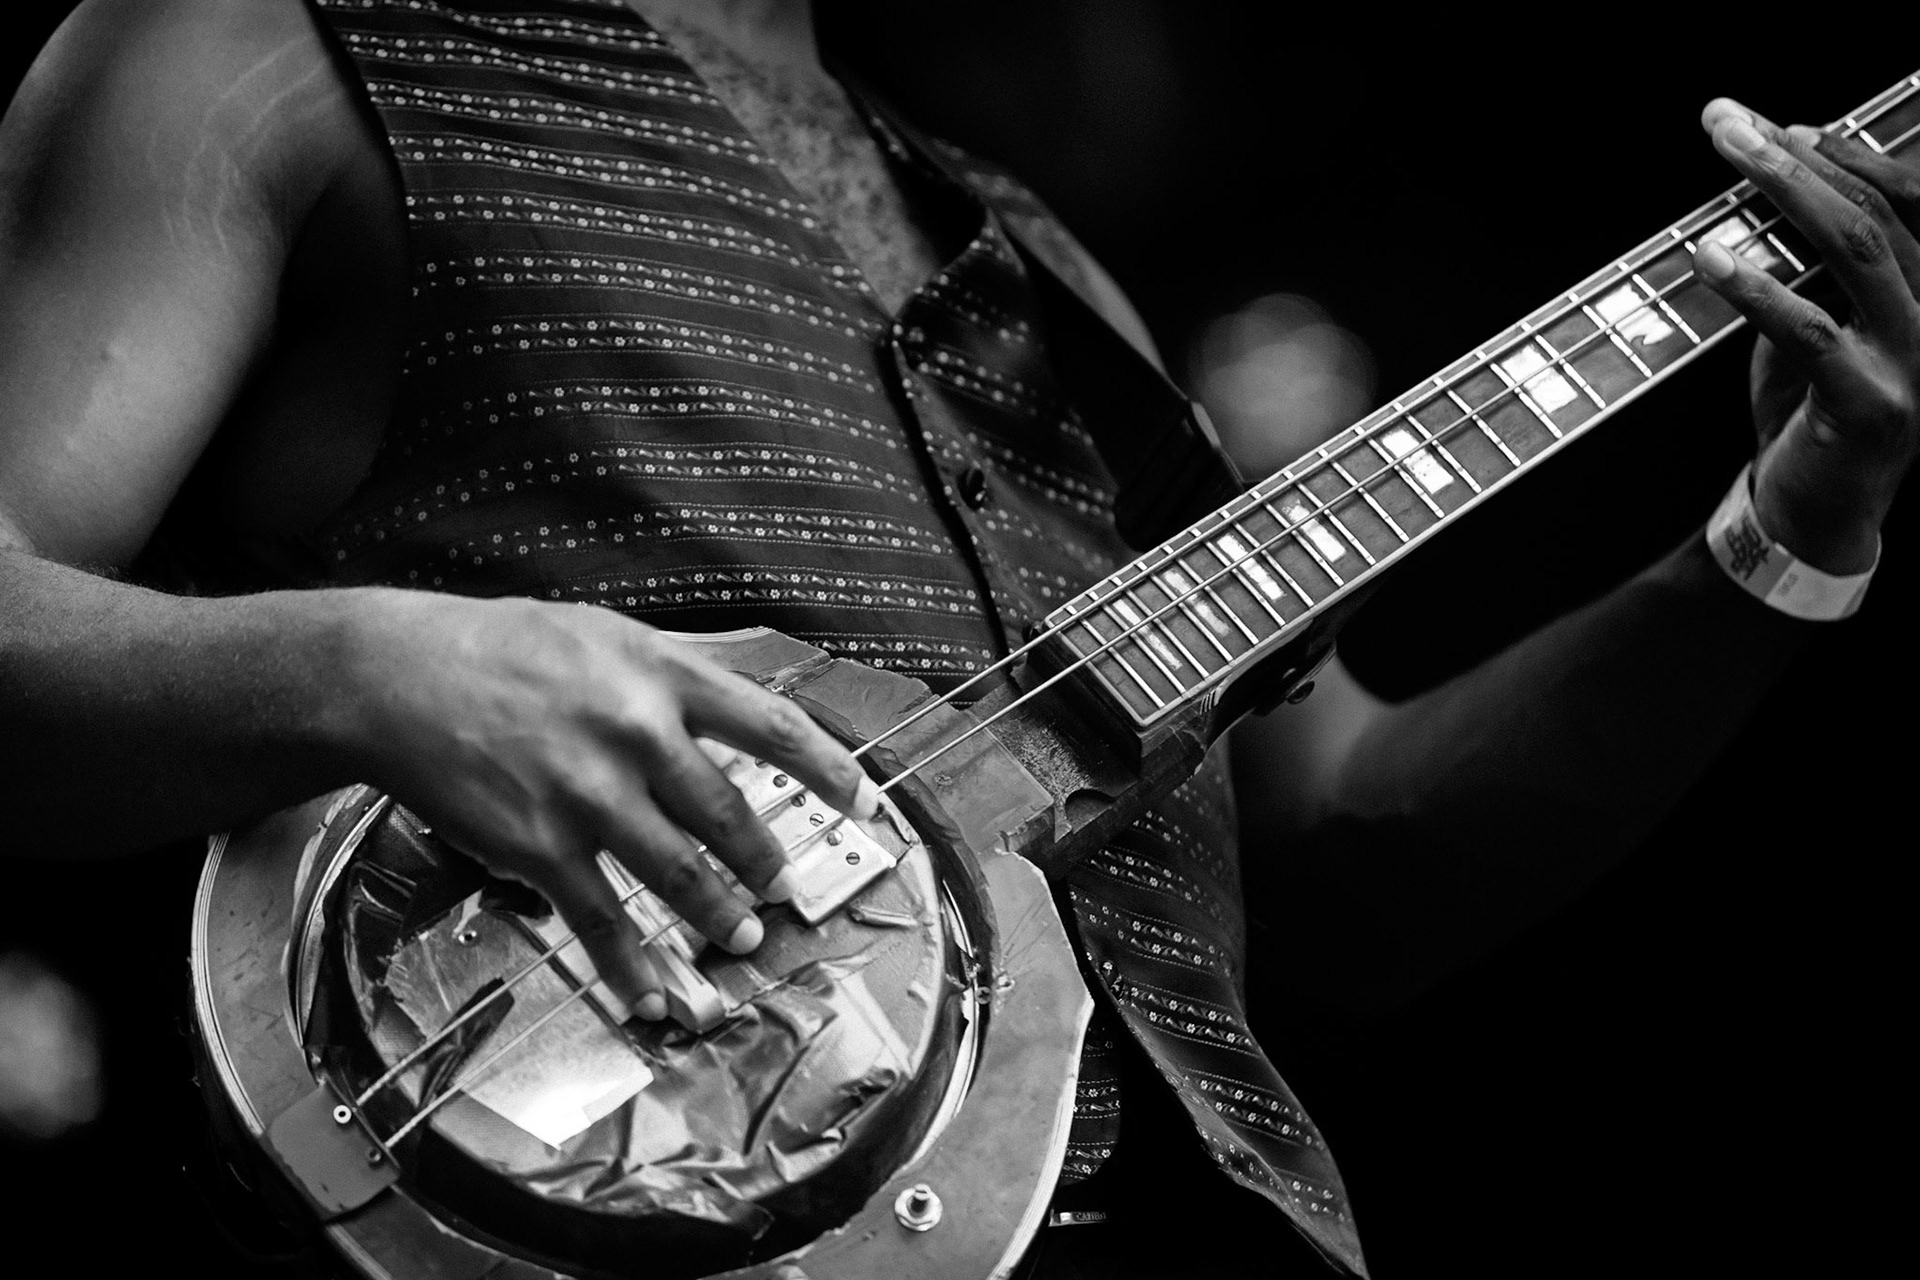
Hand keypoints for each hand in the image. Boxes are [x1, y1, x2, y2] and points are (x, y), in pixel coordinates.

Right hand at [344, 590, 877, 1019]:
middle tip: (784, 885)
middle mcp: (637, 737)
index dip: (828, 766)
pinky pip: (602, 920)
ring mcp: (591, 797)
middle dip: (767, 861)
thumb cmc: (503, 648)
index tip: (861, 798)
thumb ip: (677, 668)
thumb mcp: (606, 632)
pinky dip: (633, 966)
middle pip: (732, 814)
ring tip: (742, 936)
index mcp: (662, 677)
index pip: (771, 726)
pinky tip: (652, 995)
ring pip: (682, 874)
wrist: (401, 678)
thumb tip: (743, 693)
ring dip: (721, 915)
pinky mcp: (543, 848)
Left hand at [1693, 98, 1919, 572]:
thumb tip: (1771, 187)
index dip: (1848, 152)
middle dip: (1798, 156)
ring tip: (1728, 159)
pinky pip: (1812, 331)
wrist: (1816, 518)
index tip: (1776, 123)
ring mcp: (1914, 360)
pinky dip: (1757, 288)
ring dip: (1784, 194)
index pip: (1907, 199)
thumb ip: (1813, 267)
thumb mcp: (1821, 326)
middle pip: (1876, 211)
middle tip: (1727, 122)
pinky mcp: (1872, 405)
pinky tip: (1710, 257)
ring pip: (1855, 252)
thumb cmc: (1813, 412)